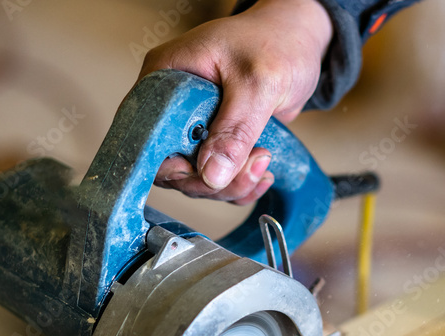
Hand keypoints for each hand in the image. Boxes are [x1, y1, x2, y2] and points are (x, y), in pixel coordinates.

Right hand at [139, 0, 331, 204]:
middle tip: (249, 166)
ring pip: (196, 177)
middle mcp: (174, 106)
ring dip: (230, 184)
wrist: (299, 41)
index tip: (197, 170)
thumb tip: (212, 174)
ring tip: (262, 161)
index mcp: (167, 77)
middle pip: (170, 165)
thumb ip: (235, 129)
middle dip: (209, 178)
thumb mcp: (258, 82)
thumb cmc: (275, 42)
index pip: (146, 132)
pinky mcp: (216, 141)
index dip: (165, 162)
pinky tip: (261, 172)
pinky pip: (217, 178)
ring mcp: (194, 127)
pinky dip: (240, 185)